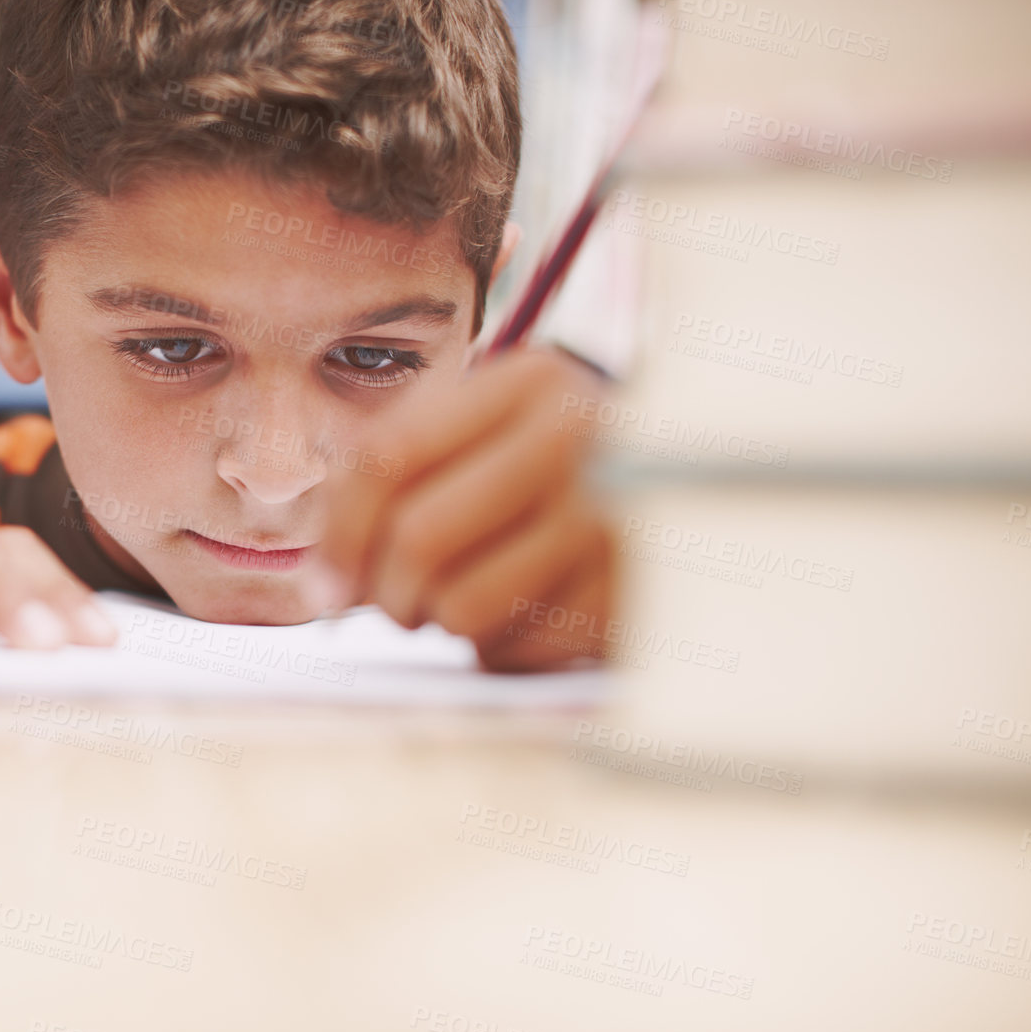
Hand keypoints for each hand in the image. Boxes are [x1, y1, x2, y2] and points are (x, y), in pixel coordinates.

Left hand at [319, 348, 615, 671]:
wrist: (707, 495)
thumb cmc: (555, 474)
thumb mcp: (487, 436)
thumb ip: (398, 482)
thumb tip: (323, 590)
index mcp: (525, 381)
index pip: (387, 458)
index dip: (339, 534)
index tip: (327, 583)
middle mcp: (578, 435)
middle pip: (419, 537)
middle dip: (387, 593)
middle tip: (398, 604)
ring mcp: (618, 515)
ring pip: (464, 605)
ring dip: (444, 623)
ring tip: (468, 603)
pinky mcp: (637, 591)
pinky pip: (519, 650)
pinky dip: (500, 650)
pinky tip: (527, 617)